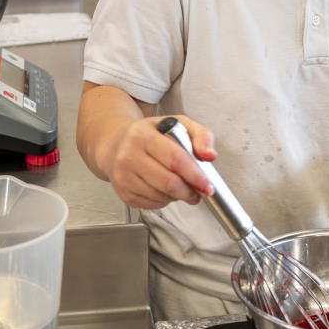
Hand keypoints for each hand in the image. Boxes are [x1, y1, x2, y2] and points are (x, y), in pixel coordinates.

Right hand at [102, 115, 217, 209]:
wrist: (118, 143)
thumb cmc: (152, 134)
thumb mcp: (179, 124)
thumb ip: (201, 136)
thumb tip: (210, 155)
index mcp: (144, 135)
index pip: (175, 159)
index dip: (195, 175)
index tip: (207, 185)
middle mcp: (129, 156)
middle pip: (168, 182)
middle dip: (190, 191)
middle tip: (200, 191)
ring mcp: (123, 176)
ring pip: (161, 196)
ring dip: (178, 196)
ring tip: (182, 187)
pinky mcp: (123, 193)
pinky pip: (152, 204)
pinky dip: (166, 200)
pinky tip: (166, 189)